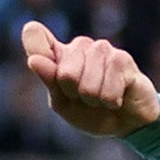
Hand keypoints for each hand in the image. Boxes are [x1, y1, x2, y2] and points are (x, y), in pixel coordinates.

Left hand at [19, 20, 159, 137]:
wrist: (126, 122)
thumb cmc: (91, 112)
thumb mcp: (63, 103)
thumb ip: (49, 81)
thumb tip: (33, 60)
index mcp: (58, 56)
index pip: (35, 37)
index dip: (34, 44)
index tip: (35, 59)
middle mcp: (79, 46)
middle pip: (64, 73)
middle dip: (75, 95)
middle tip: (86, 98)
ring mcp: (101, 49)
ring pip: (87, 84)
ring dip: (94, 100)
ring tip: (102, 98)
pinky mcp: (122, 58)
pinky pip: (107, 89)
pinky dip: (110, 102)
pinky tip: (117, 97)